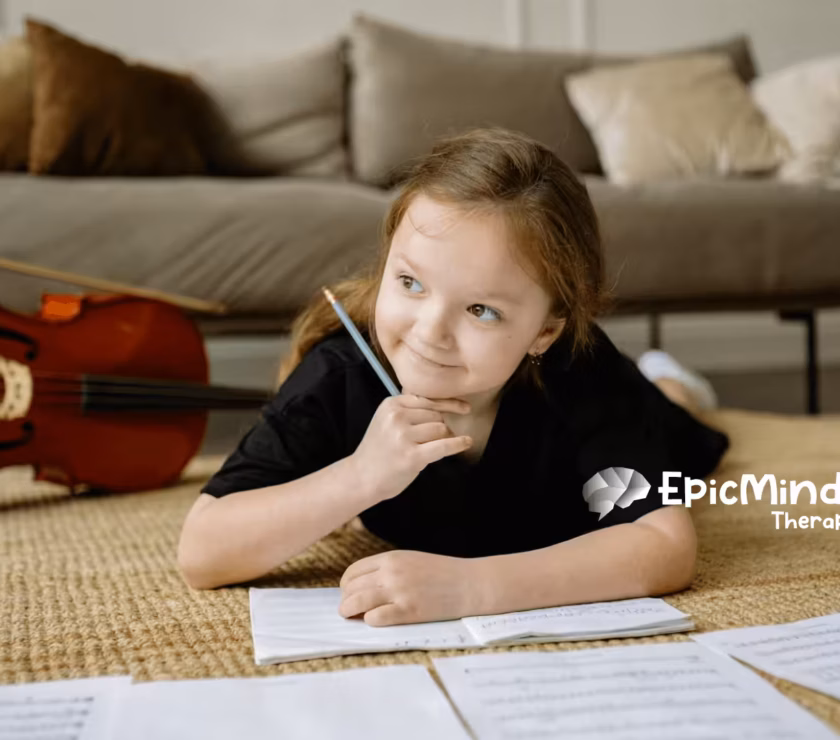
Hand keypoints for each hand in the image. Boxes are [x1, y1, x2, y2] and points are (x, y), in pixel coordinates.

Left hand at [338, 550, 482, 625]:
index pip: (354, 571)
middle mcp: (392, 573)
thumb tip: (363, 586)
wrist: (470, 583)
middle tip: (348, 609)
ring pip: (358, 602)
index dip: (346, 585)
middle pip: (352, 587)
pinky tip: (374, 620)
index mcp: (391, 558)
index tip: (349, 594)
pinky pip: (376, 617)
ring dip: (349, 611)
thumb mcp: (411, 560)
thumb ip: (388, 569)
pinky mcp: (409, 610)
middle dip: (346, 599)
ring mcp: (399, 591)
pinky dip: (370, 620)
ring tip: (350, 616)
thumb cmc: (442, 573)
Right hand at [351, 394, 472, 504]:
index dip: (448, 404)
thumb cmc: (380, 451)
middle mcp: (396, 417)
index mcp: (391, 404)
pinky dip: (458, 444)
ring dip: (442, 439)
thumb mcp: (388, 422)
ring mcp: (403, 436)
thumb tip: (448, 407)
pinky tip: (466, 443)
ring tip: (427, 450)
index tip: (464, 407)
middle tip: (430, 442)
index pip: (428, 400)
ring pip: (441, 430)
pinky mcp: (412, 455)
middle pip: (436, 416)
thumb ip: (411, 411)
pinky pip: (444, 445)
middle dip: (440, 428)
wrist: (361, 478)